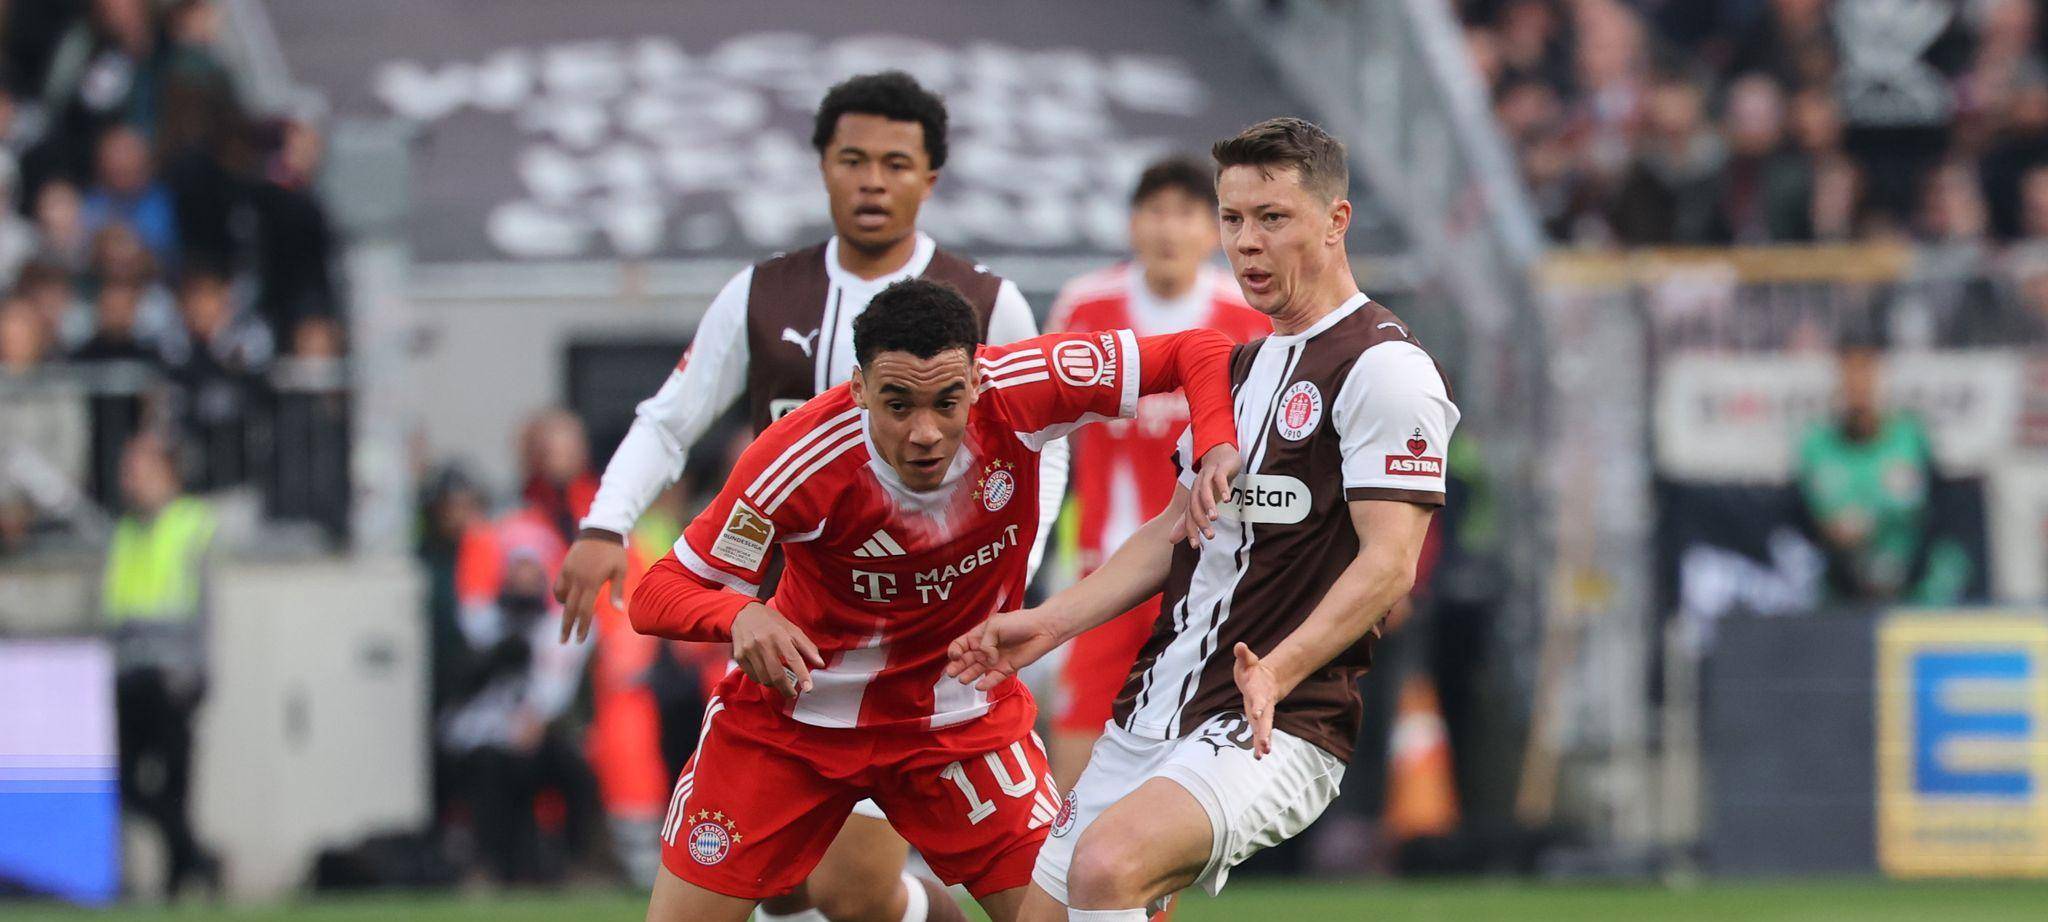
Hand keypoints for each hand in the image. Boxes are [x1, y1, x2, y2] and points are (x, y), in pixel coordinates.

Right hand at [554, 534, 628, 642]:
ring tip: (570, 620)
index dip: (582, 627)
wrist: (601, 529)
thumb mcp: (620, 570)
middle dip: (567, 627)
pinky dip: (561, 595)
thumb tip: (619, 611)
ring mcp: (569, 572)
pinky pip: (558, 585)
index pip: (585, 610)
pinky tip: (566, 601)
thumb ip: (617, 591)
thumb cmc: (615, 552)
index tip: (579, 640)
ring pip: (561, 597)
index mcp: (592, 581)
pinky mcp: (565, 566)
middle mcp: (578, 578)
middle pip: (570, 609)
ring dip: (565, 610)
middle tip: (564, 642)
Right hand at [732, 603, 824, 697]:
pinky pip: (753, 676)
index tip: (809, 689)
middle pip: (776, 674)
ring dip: (774, 685)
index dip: (802, 675)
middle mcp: (763, 643)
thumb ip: (807, 647)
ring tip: (780, 682)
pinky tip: (766, 674)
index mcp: (780, 635)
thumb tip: (821, 664)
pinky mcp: (740, 656)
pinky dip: (762, 679)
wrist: (744, 614)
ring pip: (764, 678)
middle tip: (792, 694)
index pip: (793, 658)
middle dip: (786, 689)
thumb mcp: (792, 629)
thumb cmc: (772, 622)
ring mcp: (749, 650)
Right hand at [946, 608, 1069, 691]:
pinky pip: (993, 679)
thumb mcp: (995, 625)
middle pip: (966, 659)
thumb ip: (985, 643)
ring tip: (962, 680)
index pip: (961, 644)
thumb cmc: (1019, 622)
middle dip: (957, 666)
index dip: (955, 650)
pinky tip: (979, 686)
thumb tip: (986, 659)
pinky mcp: (1006, 669)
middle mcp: (985, 648)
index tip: (956, 655)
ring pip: (977, 670)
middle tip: (951, 673)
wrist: (1042, 629)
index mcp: (980, 634)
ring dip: (968, 675)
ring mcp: (995, 660)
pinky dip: (986, 683)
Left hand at [1174, 443, 1240, 548]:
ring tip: (1215, 518)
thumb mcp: (1202, 501)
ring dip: (1209, 504)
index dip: (1191, 530)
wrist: (1219, 452)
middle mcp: (1197, 486)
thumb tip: (1171, 540)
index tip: (1196, 546)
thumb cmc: (1212, 481)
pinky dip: (1222, 488)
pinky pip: (1219, 478)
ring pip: (1205, 491)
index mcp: (1193, 495)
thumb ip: (1188, 519)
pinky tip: (1227, 499)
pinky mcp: (1219, 468)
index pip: (1189, 515)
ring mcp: (1208, 476)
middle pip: (1195, 505)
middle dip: (1201, 521)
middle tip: (1210, 536)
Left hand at [1232, 642, 1279, 758]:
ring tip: (1263, 754)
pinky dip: (1258, 744)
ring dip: (1263, 742)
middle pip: (1266, 720)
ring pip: (1264, 730)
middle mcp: (1264, 705)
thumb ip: (1244, 655)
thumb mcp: (1247, 661)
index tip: (1257, 713)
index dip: (1258, 705)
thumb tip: (1239, 645)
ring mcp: (1262, 714)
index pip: (1259, 699)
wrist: (1267, 679)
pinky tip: (1258, 756)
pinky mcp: (1258, 721)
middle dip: (1265, 732)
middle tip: (1266, 745)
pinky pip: (1259, 734)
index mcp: (1260, 691)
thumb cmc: (1253, 670)